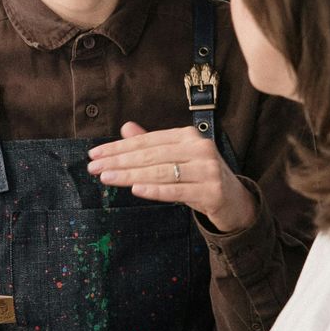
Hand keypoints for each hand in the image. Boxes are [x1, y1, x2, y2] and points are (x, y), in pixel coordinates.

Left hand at [88, 121, 255, 232]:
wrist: (236, 202)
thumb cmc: (200, 178)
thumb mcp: (177, 158)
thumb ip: (152, 145)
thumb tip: (126, 127)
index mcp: (188, 136)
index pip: (147, 141)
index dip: (119, 147)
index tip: (95, 154)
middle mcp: (199, 148)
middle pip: (151, 156)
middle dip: (119, 161)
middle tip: (94, 167)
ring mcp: (208, 170)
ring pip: (161, 172)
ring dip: (130, 175)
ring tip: (107, 178)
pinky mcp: (212, 191)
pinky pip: (178, 191)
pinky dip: (156, 190)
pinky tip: (135, 189)